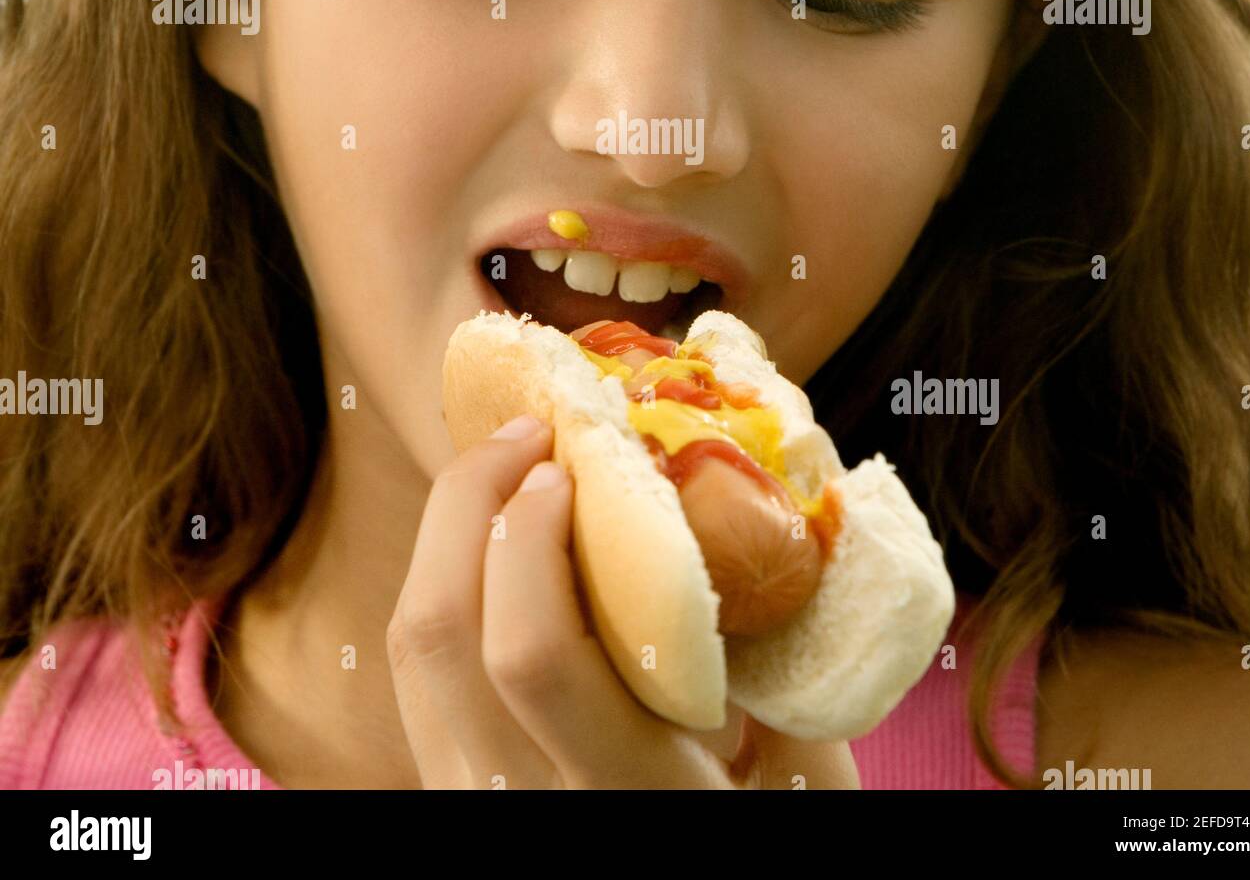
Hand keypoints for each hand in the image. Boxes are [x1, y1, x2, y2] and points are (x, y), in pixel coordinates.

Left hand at [387, 414, 859, 788]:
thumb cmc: (768, 837)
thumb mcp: (810, 783)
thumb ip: (793, 668)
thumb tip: (787, 519)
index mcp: (626, 791)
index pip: (533, 653)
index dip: (531, 539)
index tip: (570, 467)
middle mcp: (524, 799)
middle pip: (440, 629)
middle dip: (469, 501)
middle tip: (528, 436)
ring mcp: (473, 795)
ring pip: (415, 645)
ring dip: (447, 532)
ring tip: (507, 469)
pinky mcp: (452, 783)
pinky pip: (420, 670)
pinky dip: (446, 582)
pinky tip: (494, 541)